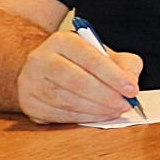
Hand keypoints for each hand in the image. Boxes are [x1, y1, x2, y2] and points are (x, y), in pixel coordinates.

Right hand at [15, 31, 143, 124]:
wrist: (47, 68)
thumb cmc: (82, 61)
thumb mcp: (105, 54)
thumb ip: (124, 64)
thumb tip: (130, 83)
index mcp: (62, 40)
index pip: (90, 58)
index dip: (113, 76)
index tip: (132, 89)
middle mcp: (41, 59)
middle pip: (76, 81)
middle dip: (106, 96)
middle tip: (125, 104)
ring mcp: (30, 82)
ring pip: (66, 100)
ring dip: (95, 110)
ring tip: (114, 111)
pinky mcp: (28, 103)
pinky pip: (57, 115)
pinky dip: (81, 118)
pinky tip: (97, 116)